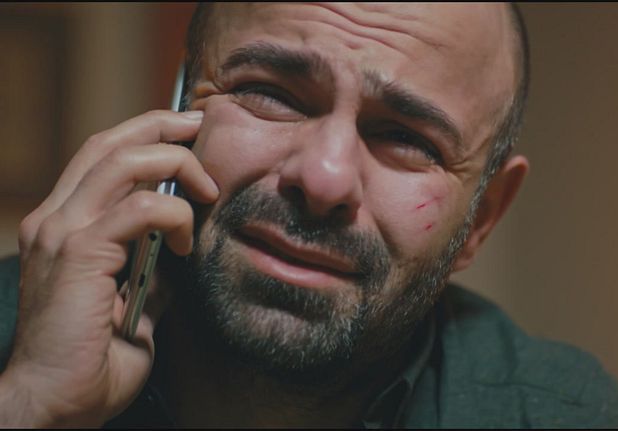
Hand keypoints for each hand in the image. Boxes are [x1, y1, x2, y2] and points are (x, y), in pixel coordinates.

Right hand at [0, 110, 217, 426]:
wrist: (55, 403)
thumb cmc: (92, 361)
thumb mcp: (132, 304)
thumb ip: (151, 271)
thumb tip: (180, 253)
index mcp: (63, 226)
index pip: (102, 157)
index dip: (146, 135)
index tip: (189, 134)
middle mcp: (55, 219)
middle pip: (110, 143)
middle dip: (162, 126)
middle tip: (203, 127)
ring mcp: (61, 232)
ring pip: (123, 161)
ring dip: (176, 164)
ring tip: (208, 189)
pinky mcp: (78, 253)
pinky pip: (140, 209)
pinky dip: (176, 215)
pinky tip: (188, 242)